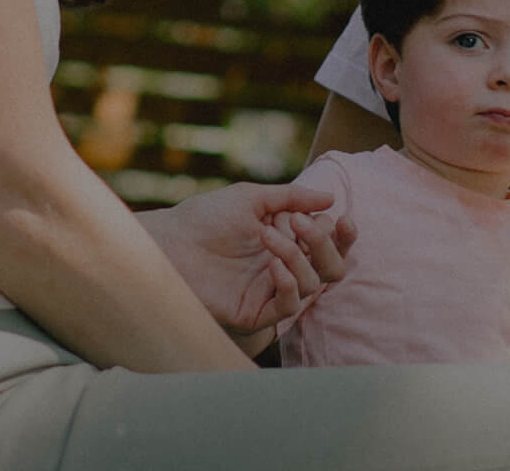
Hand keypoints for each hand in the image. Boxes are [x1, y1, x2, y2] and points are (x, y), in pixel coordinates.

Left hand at [144, 183, 354, 336]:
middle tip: (301, 224)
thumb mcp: (252, 198)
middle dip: (326, 245)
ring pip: (313, 286)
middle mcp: (283, 269)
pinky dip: (288, 283)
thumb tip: (330, 196)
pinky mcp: (254, 313)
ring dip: (298, 257)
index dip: (340, 235)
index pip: (329, 246)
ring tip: (267, 236)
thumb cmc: (204, 217)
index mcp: (286, 243)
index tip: (340, 217)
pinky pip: (288, 306)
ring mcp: (269, 292)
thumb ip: (292, 198)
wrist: (169, 241)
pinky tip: (272, 263)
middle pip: (332, 269)